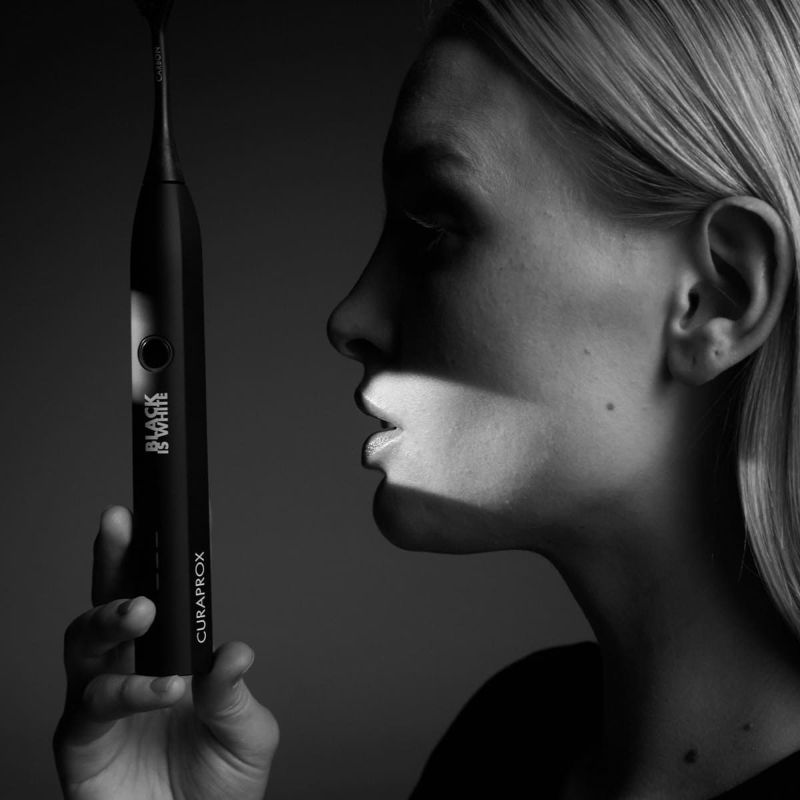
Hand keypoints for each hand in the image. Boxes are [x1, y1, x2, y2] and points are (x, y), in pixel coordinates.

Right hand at [53, 505, 278, 799]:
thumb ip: (235, 694)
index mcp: (170, 657)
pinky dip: (128, 691)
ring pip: (84, 643)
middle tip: (121, 526)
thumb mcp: (247, 733)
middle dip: (111, 558)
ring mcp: (99, 704)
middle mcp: (129, 670)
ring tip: (142, 611)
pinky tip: (163, 689)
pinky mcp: (80, 744)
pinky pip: (91, 705)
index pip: (158, 595)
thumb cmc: (221, 785)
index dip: (153, 557)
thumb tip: (234, 651)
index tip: (160, 517)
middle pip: (108, 601)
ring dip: (111, 618)